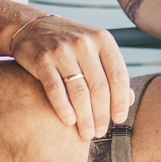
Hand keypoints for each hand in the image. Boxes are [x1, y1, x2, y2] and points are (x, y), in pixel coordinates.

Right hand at [10, 15, 130, 141]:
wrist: (31, 27)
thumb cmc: (70, 44)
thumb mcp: (94, 50)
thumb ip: (111, 72)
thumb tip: (129, 100)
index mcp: (103, 40)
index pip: (119, 76)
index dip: (120, 102)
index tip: (118, 120)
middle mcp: (84, 43)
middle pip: (100, 88)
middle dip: (102, 115)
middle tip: (100, 132)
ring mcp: (62, 50)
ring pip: (79, 92)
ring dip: (85, 118)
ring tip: (86, 133)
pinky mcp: (42, 59)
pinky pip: (55, 90)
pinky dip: (64, 108)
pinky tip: (69, 121)